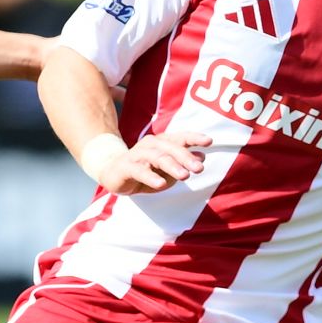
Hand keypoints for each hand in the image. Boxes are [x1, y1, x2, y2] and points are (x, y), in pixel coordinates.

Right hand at [93, 130, 211, 194]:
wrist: (112, 172)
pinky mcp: (125, 167)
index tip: (209, 141)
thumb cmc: (144, 171)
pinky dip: (151, 177)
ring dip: (172, 166)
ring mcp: (137, 155)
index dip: (194, 138)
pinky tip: (161, 184)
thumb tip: (202, 158)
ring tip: (184, 176)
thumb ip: (182, 163)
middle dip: (186, 158)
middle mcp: (150, 145)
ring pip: (157, 158)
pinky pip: (139, 171)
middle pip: (170, 148)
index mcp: (161, 142)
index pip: (180, 138)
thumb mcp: (166, 169)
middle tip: (199, 169)